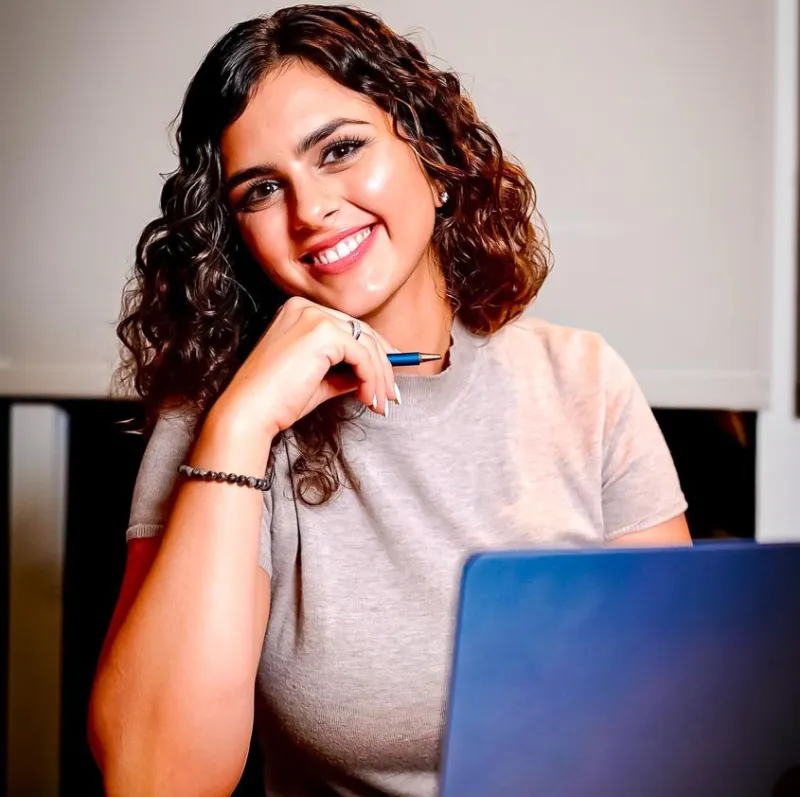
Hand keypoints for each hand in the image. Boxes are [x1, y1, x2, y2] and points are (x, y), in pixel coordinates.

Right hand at [213, 297, 398, 436]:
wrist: (250, 411)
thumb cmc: (277, 400)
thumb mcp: (319, 381)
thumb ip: (345, 372)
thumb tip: (373, 376)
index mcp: (299, 312)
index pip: (349, 327)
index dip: (375, 351)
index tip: (389, 374)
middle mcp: (306, 308)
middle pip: (362, 332)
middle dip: (384, 365)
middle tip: (392, 393)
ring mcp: (314, 317)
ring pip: (366, 345)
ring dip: (380, 377)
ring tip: (381, 403)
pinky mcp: (322, 333)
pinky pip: (362, 355)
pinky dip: (372, 378)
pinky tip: (368, 398)